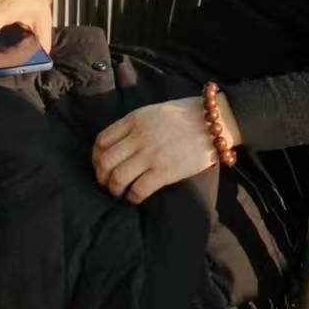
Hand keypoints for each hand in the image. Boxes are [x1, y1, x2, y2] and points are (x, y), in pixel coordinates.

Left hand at [93, 92, 241, 204]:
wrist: (213, 122)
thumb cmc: (185, 115)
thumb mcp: (153, 112)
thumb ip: (135, 125)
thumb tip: (118, 143)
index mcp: (134, 120)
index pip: (101, 140)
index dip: (95, 156)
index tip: (100, 164)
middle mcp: (138, 137)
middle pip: (104, 161)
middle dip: (101, 176)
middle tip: (107, 182)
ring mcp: (150, 155)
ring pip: (117, 178)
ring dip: (114, 189)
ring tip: (120, 192)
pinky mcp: (164, 171)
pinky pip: (138, 190)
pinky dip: (132, 197)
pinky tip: (135, 197)